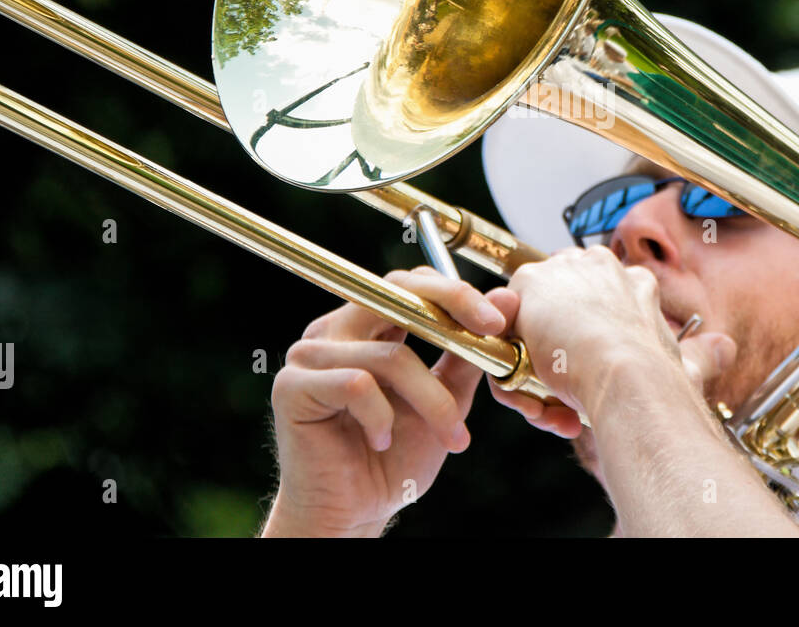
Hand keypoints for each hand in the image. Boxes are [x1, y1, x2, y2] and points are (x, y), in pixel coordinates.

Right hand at [262, 268, 507, 536]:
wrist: (353, 513)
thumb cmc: (394, 458)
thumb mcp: (445, 399)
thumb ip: (467, 353)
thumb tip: (505, 301)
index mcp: (365, 326)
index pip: (409, 284)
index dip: (455, 293)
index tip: (497, 319)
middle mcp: (334, 330)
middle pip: (394, 294)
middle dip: (450, 310)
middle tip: (489, 337)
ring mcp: (309, 355)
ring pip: (389, 356)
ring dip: (432, 400)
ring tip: (450, 436)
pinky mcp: (293, 387)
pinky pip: (355, 385)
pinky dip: (382, 417)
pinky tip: (382, 440)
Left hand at [490, 246, 737, 424]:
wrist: (629, 378)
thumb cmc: (659, 380)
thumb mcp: (687, 365)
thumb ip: (704, 355)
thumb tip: (726, 349)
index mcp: (634, 280)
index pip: (595, 295)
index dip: (585, 332)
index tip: (586, 365)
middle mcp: (599, 265)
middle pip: (559, 303)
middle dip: (554, 345)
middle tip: (564, 387)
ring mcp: (563, 271)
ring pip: (532, 316)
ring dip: (534, 362)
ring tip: (553, 398)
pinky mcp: (529, 284)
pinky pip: (506, 321)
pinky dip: (509, 356)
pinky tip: (529, 386)